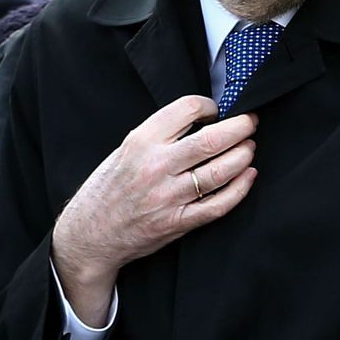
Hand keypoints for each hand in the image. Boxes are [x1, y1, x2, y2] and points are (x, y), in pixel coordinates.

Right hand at [52, 97, 256, 324]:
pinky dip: (239, 189)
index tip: (217, 110)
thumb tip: (203, 119)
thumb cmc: (109, 188)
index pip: (187, 109)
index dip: (210, 106)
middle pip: (211, 140)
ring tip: (250, 147)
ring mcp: (167, 197)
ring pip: (219, 172)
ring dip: (243, 156)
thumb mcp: (126, 150)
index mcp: (141, 142)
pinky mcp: (177, 222)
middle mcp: (155, 167)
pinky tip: (248, 176)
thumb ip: (160, 135)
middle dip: (240, 127)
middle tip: (250, 122)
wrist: (89, 233)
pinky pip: (218, 205)